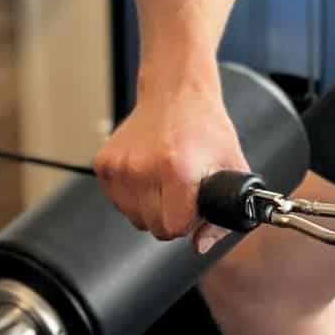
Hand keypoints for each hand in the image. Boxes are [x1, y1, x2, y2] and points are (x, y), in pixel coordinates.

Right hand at [94, 77, 247, 250]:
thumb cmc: (205, 125)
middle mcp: (143, 168)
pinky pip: (119, 202)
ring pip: (135, 219)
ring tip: (166, 178)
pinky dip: (134, 195)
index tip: (194, 203)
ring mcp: (119, 167)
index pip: (174, 228)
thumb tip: (200, 245)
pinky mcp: (103, 164)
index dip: (188, 220)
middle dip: (172, 215)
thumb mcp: (231, 163)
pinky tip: (148, 171)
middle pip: (154, 227)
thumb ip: (225, 211)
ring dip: (152, 207)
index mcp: (177, 169)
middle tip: (182, 189)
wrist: (175, 90)